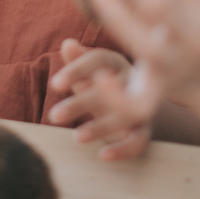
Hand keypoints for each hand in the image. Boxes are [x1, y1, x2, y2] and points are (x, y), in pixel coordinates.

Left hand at [48, 38, 152, 160]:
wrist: (136, 99)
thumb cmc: (102, 83)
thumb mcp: (89, 72)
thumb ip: (78, 60)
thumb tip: (67, 44)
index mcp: (116, 62)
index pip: (98, 61)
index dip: (77, 71)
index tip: (54, 85)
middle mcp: (132, 81)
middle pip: (109, 90)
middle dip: (82, 103)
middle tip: (54, 116)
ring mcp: (141, 105)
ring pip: (125, 115)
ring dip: (101, 127)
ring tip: (76, 136)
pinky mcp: (145, 129)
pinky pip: (139, 140)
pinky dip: (123, 149)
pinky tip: (103, 154)